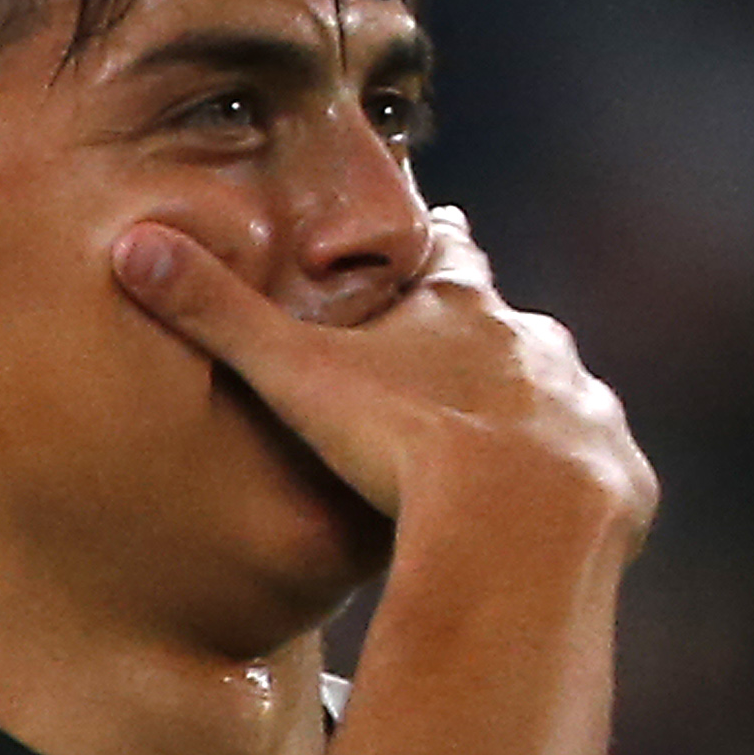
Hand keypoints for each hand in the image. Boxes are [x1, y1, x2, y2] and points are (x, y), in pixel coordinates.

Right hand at [111, 205, 656, 555]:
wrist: (516, 527)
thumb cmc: (401, 445)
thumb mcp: (294, 376)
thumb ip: (216, 316)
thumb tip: (131, 247)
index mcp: (464, 311)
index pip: (452, 255)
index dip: (441, 244)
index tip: (445, 226)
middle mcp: (539, 347)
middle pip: (514, 329)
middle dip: (492, 340)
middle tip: (471, 360)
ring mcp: (590, 410)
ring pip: (566, 398)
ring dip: (542, 414)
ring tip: (514, 447)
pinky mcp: (622, 476)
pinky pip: (605, 474)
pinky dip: (582, 486)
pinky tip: (561, 513)